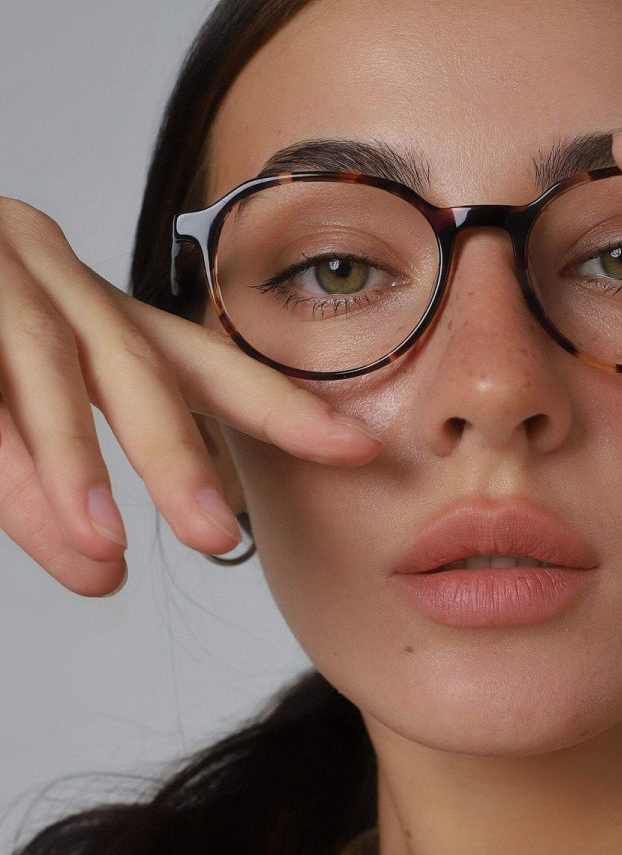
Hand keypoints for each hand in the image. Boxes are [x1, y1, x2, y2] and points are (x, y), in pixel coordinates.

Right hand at [0, 199, 379, 596]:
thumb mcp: (11, 416)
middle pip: (138, 364)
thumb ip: (57, 489)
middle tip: (220, 536)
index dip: (279, 405)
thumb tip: (110, 574)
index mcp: (96, 312)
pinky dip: (11, 450)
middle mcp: (57, 279)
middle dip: (179, 452)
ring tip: (102, 548)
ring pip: (49, 364)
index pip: (199, 362)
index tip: (354, 450)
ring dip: (76, 460)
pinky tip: (48, 510)